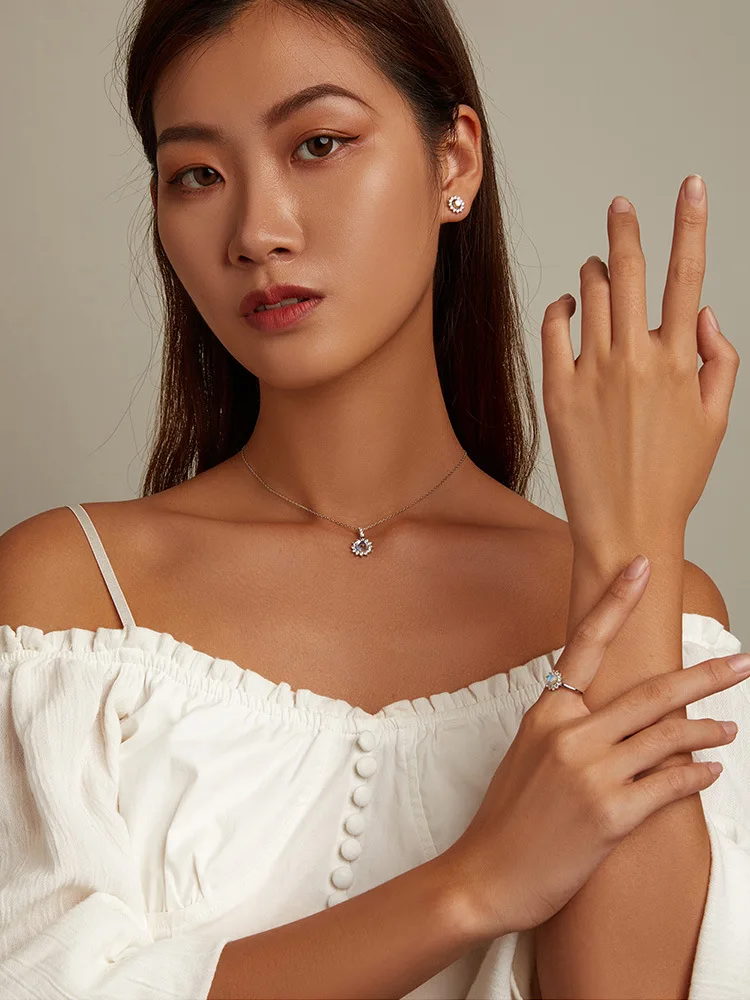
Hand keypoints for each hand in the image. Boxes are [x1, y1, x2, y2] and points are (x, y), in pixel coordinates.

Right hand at [437, 556, 747, 937]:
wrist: (485, 873)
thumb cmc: (507, 816)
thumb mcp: (528, 754)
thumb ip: (567, 726)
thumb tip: (613, 715)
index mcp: (547, 711)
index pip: (587, 643)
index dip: (616, 602)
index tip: (643, 567)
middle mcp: (569, 732)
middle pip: (651, 693)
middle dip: (706, 676)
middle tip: (743, 663)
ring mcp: (590, 772)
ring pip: (667, 736)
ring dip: (708, 730)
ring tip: (731, 727)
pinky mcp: (610, 814)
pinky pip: (669, 785)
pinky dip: (696, 775)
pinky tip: (711, 772)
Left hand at [540, 176, 738, 552]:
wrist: (626, 524)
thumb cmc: (674, 477)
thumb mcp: (716, 420)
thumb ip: (720, 360)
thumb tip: (707, 312)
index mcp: (681, 361)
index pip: (689, 275)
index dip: (692, 223)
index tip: (690, 185)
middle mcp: (636, 358)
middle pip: (630, 271)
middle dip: (626, 228)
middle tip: (620, 205)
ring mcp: (593, 373)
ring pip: (590, 292)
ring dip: (594, 272)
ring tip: (597, 272)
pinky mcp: (558, 391)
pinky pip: (554, 327)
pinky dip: (561, 308)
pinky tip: (568, 308)